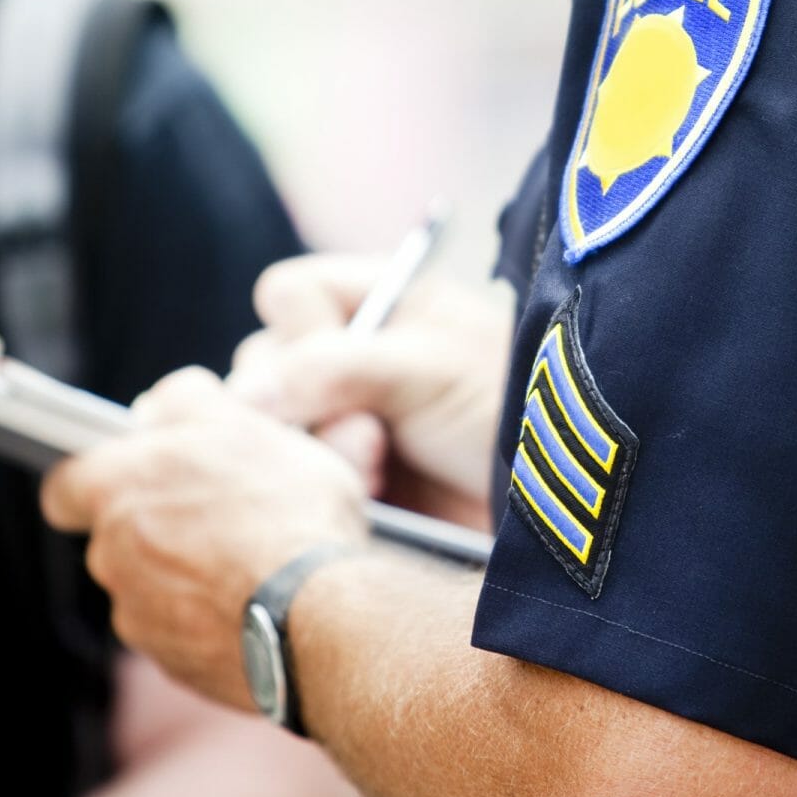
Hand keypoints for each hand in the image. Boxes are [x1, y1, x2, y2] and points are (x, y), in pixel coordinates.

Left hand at [42, 367, 368, 711]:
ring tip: (255, 560)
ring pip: (152, 585)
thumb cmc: (287, 511)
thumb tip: (158, 406)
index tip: (141, 474)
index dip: (100, 477)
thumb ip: (188, 401)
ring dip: (189, 572)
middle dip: (160, 526)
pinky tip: (260, 601)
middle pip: (118, 535)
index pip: (65, 485)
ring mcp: (138, 616)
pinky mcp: (173, 661)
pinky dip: (211, 616)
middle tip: (226, 512)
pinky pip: (182, 629)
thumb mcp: (247, 424)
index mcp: (117, 488)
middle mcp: (111, 555)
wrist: (321, 613)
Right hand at [229, 254, 513, 519]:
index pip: (286, 294)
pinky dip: (320, 489)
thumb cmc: (506, 405)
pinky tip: (366, 503)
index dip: (301, 331)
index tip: (346, 371)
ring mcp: (341, 417)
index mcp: (374, 301)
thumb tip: (245, 394)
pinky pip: (292, 479)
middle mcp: (347, 354)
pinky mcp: (342, 476)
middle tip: (370, 437)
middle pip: (263, 367)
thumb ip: (333, 367)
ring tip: (378, 471)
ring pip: (271, 429)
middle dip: (306, 407)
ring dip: (315, 453)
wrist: (550, 496)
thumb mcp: (426, 369)